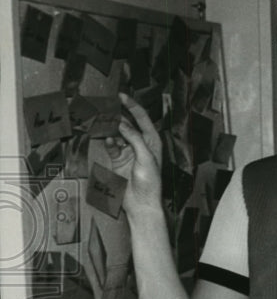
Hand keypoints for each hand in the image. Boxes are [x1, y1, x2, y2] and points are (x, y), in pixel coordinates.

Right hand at [104, 93, 163, 215]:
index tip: (121, 96)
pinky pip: (112, 146)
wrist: (141, 202)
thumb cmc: (150, 182)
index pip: (142, 118)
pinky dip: (109, 142)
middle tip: (106, 106)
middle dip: (118, 114)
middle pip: (128, 124)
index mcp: (152, 140)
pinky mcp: (119, 159)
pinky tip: (107, 140)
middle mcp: (141, 143)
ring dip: (110, 128)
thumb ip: (134, 139)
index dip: (132, 106)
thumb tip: (122, 125)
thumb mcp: (145, 157)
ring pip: (118, 134)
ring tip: (102, 120)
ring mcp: (129, 151)